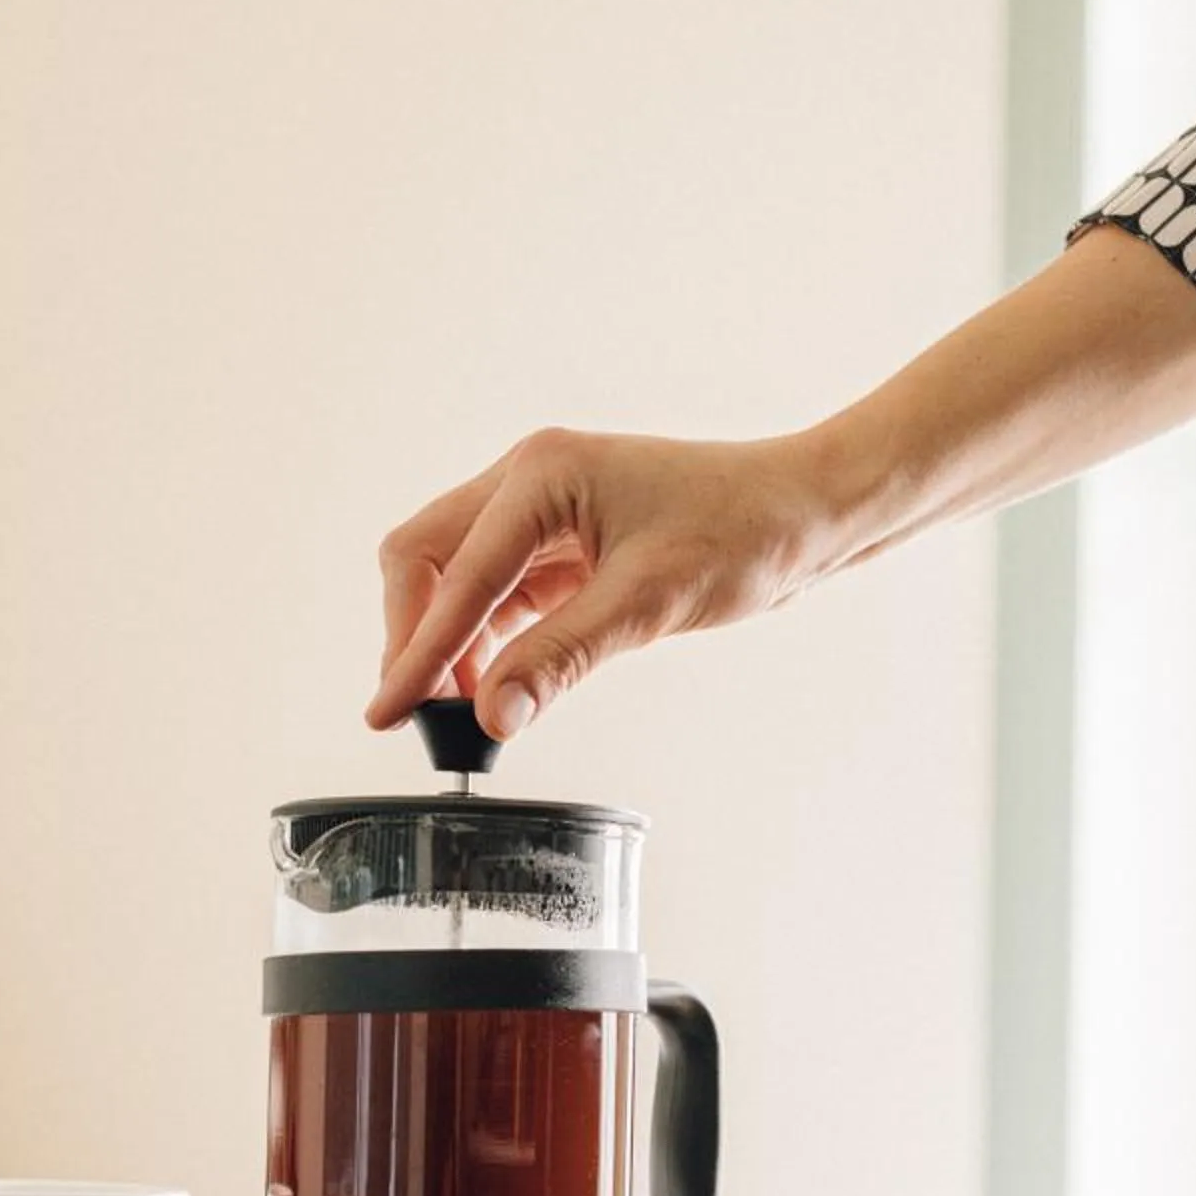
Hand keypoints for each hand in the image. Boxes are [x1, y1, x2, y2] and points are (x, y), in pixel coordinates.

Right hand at [365, 229, 1195, 740]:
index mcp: (539, 477)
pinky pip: (491, 586)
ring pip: (450, 573)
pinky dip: (481, 635)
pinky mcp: (557, 535)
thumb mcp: (650, 605)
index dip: (415, 655)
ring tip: (460, 709)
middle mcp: (525, 478)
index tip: (383, 715)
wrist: (811, 510)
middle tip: (420, 715)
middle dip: (414, 635)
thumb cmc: (746, 535)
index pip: (452, 578)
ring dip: (445, 638)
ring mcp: (539, 505)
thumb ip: (559, 660)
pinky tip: (499, 679)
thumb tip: (489, 718)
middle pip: (422, 559)